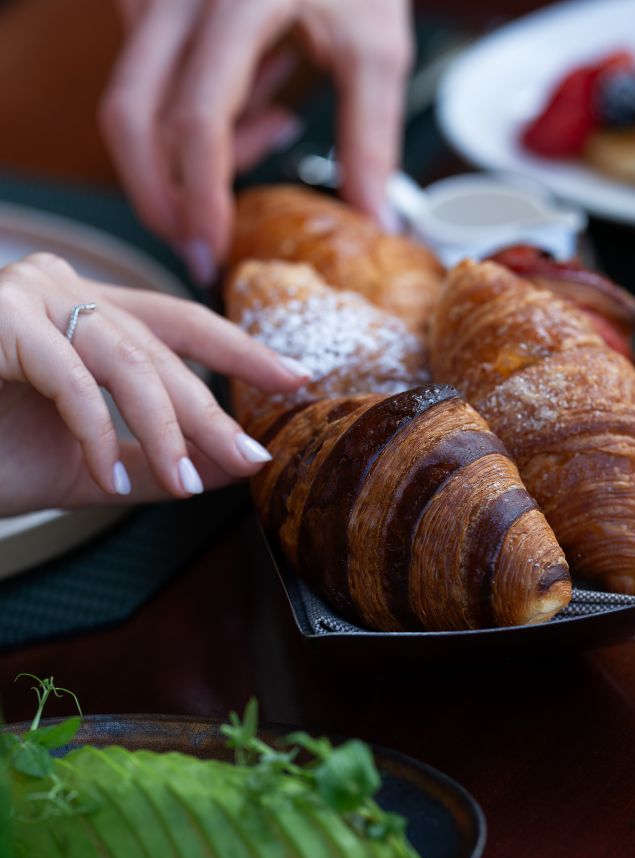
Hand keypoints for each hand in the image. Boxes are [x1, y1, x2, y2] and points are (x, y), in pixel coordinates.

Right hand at [0, 253, 309, 516]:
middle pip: (160, 347)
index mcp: (81, 313)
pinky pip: (68, 377)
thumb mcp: (91, 467)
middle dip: (210, 408)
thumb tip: (235, 466)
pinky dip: (94, 433)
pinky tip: (110, 481)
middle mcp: (57, 289)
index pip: (178, 325)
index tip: (296, 379)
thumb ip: (158, 462)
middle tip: (251, 455)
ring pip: (124, 357)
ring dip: (164, 425)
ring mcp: (23, 296)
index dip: (240, 350)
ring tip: (188, 480)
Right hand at [99, 0, 412, 282]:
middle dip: (160, 196)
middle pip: (130, 117)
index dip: (198, 197)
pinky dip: (186, 119)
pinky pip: (143, 83)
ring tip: (270, 129)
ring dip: (185, 155)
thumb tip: (374, 222)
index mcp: (239, 2)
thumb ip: (371, 141)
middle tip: (202, 244)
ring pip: (132, 105)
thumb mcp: (376, 49)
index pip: (196, 120)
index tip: (210, 251)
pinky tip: (249, 99)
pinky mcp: (150, 6)